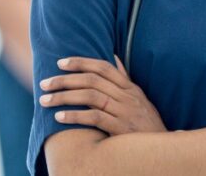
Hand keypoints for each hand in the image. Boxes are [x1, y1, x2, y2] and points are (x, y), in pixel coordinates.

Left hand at [39, 56, 165, 134]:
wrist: (161, 146)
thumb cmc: (146, 122)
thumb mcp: (139, 98)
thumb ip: (124, 79)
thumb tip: (112, 58)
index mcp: (130, 88)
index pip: (103, 67)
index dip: (81, 62)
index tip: (60, 62)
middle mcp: (127, 97)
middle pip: (92, 81)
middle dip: (65, 80)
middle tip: (44, 83)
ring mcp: (125, 112)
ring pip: (91, 97)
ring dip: (64, 97)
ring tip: (45, 100)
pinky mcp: (121, 128)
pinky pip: (95, 118)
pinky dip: (76, 116)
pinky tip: (59, 117)